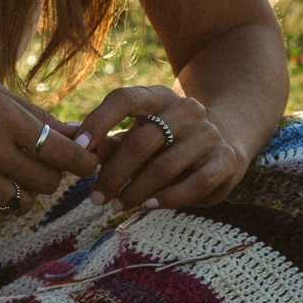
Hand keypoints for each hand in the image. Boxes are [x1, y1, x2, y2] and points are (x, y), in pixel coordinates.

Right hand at [0, 60, 99, 227]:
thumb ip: (35, 115)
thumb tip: (75, 134)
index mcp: (7, 119)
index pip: (66, 154)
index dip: (84, 161)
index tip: (86, 161)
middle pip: (49, 182)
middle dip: (50, 173)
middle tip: (37, 162)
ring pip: (24, 203)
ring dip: (24, 191)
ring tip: (8, 174)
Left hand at [68, 84, 249, 212]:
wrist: (224, 139)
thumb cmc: (165, 139)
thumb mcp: (137, 134)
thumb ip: (110, 141)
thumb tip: (75, 146)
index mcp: (158, 97)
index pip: (124, 99)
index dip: (99, 121)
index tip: (80, 148)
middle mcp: (186, 109)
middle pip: (141, 141)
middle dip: (113, 174)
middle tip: (95, 197)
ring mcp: (209, 133)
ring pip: (165, 166)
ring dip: (135, 191)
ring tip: (117, 205)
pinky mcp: (227, 159)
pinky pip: (196, 183)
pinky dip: (169, 198)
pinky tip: (149, 205)